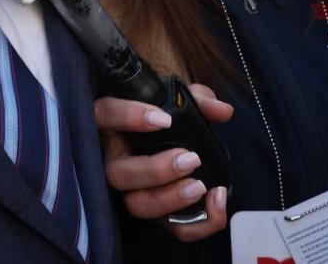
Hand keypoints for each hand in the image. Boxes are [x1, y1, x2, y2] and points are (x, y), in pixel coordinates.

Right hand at [95, 83, 233, 241]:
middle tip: (190, 159)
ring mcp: (131, 191)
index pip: (105, 116)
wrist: (168, 148)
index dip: (128, 118)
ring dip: (169, 199)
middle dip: (155, 170)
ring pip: (137, 204)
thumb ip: (198, 100)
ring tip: (200, 186)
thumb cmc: (164, 121)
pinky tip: (215, 202)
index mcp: (111, 125)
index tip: (164, 120)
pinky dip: (195, 223)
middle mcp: (113, 160)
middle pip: (118, 173)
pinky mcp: (156, 212)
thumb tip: (222, 110)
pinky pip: (169, 227)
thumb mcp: (177, 103)